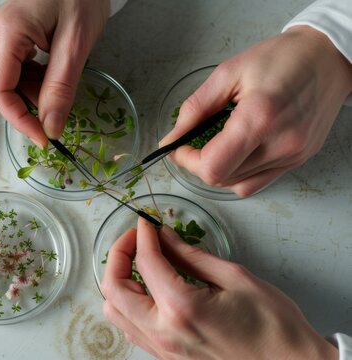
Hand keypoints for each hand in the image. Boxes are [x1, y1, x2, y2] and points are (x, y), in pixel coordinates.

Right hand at [0, 0, 109, 146]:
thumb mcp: (76, 46)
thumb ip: (61, 88)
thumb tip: (50, 127)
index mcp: (8, 31)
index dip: (19, 120)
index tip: (44, 138)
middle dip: (25, 107)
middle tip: (54, 112)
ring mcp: (0, 34)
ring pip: (5, 83)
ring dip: (30, 96)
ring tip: (58, 86)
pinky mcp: (9, 37)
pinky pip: (13, 72)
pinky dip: (32, 83)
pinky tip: (51, 76)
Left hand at [101, 217, 337, 358]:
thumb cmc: (273, 325)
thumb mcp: (235, 278)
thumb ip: (192, 256)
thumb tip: (165, 237)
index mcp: (182, 309)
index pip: (146, 262)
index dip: (143, 235)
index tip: (147, 222)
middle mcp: (164, 333)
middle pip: (114, 289)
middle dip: (118, 256)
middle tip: (136, 238)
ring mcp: (163, 350)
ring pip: (116, 312)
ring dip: (119, 282)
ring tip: (139, 262)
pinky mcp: (167, 358)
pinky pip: (132, 328)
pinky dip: (129, 304)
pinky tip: (148, 289)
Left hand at [160, 26, 351, 195]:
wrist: (326, 58)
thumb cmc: (281, 59)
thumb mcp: (228, 73)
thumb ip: (196, 108)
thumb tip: (172, 138)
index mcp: (260, 117)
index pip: (213, 166)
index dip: (187, 161)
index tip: (179, 147)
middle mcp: (280, 143)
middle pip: (222, 178)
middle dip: (198, 165)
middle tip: (193, 144)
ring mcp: (293, 155)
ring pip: (238, 185)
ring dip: (218, 170)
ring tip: (216, 145)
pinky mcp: (299, 160)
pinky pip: (258, 183)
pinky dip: (238, 175)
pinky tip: (236, 154)